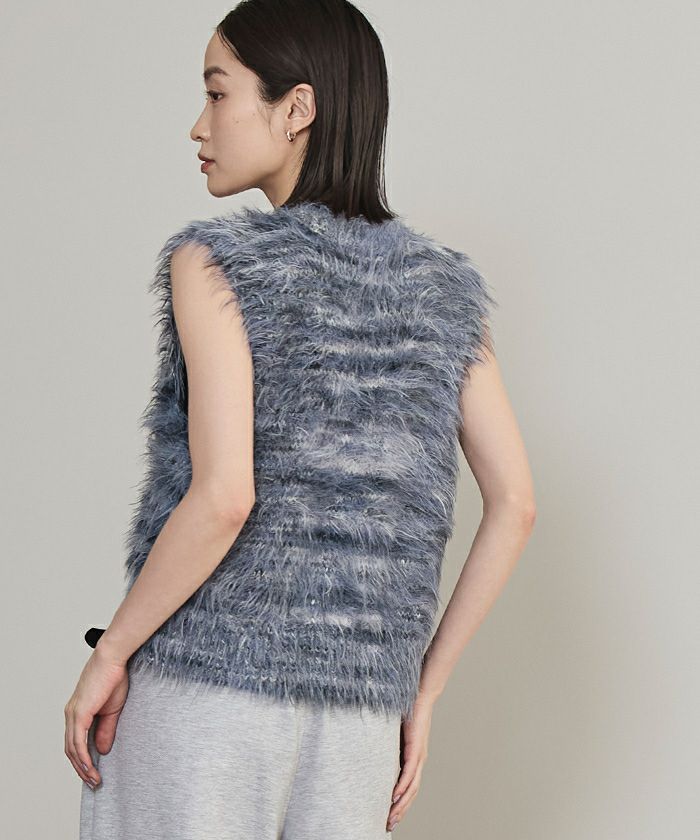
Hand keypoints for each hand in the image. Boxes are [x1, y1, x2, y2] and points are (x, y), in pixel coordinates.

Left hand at [64, 645, 128, 787]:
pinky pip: (77, 742)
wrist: (113, 658)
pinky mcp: (79, 713)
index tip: (93, 772)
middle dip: (81, 769)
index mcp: (78, 712)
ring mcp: (73, 714)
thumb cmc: (114, 677)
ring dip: (82, 767)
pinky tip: (90, 767)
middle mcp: (71, 714)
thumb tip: (100, 750)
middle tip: (93, 781)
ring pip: (72, 749)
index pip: (75, 742)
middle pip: (70, 749)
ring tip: (94, 779)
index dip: (83, 759)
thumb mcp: (112, 709)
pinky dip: (83, 758)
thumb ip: (105, 729)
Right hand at [386, 691, 435, 831]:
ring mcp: (419, 757)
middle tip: (388, 825)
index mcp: (414, 760)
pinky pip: (409, 773)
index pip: (408, 788)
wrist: (420, 697)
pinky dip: (402, 787)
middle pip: (411, 793)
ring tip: (391, 817)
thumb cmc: (408, 713)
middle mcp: (419, 762)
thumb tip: (373, 750)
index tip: (390, 816)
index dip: (400, 804)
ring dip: (401, 805)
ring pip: (411, 788)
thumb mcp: (395, 735)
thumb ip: (388, 745)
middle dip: (400, 811)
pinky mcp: (416, 750)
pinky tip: (395, 797)